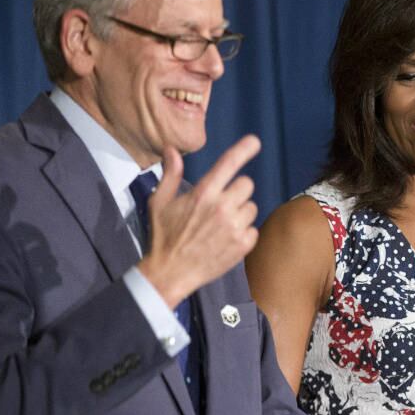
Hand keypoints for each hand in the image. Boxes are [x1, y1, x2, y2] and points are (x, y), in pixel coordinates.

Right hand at [138, 135, 260, 306]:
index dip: (244, 149)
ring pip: (251, 207)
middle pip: (247, 184)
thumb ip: (170, 174)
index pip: (229, 163)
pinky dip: (243, 234)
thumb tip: (171, 149)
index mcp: (203, 193)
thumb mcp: (159, 202)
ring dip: (240, 213)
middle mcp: (222, 207)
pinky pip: (254, 229)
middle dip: (236, 191)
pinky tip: (225, 240)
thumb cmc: (163, 236)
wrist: (170, 273)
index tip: (255, 141)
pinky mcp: (243, 245)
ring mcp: (235, 227)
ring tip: (220, 225)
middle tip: (219, 205)